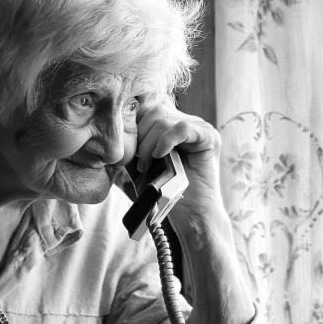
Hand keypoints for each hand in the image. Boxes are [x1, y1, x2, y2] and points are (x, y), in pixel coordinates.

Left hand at [135, 100, 223, 223]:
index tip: (128, 151)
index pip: (145, 109)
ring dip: (148, 145)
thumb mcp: (139, 165)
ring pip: (163, 119)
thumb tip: (113, 130)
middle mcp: (186, 122)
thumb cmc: (162, 192)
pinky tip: (160, 156)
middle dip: (139, 138)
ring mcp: (199, 127)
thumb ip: (131, 146)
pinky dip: (166, 141)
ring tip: (147, 166)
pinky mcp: (209, 138)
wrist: (188, 214)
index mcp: (170, 125)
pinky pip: (183, 127)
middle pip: (153, 112)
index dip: (132, 127)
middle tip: (139, 162)